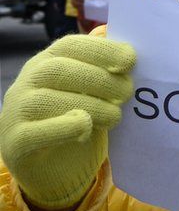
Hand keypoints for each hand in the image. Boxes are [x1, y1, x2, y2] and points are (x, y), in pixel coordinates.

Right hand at [0, 35, 135, 210]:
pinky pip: (34, 133)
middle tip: (128, 92)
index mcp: (46, 62)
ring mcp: (16, 112)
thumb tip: (122, 42)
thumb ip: (103, 68)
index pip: (70, 46)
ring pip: (46, 100)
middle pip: (58, 70)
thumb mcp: (93, 91)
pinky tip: (85, 126)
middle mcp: (26, 82)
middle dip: (100, 79)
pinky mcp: (16, 143)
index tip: (130, 60)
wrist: (56, 168)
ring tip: (115, 116)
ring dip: (91, 106)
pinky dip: (64, 128)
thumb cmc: (80, 119)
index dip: (101, 50)